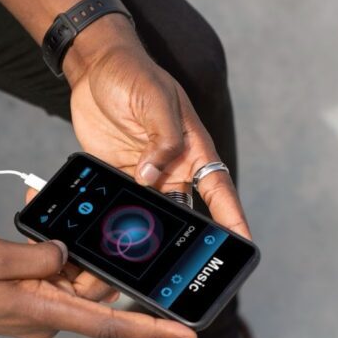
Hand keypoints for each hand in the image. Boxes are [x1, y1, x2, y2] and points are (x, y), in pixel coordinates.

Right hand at [0, 230, 195, 337]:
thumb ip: (37, 255)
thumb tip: (67, 253)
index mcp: (41, 310)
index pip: (108, 323)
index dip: (151, 329)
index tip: (187, 335)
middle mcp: (43, 317)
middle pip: (92, 291)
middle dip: (101, 258)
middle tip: (108, 223)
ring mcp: (31, 311)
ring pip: (69, 280)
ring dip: (70, 252)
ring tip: (49, 222)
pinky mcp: (20, 302)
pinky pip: (48, 278)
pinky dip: (50, 255)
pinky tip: (36, 233)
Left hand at [61, 17, 251, 240]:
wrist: (95, 66)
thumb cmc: (134, 74)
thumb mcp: (154, 101)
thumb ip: (160, 140)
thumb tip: (152, 177)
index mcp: (193, 150)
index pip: (219, 193)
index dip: (231, 220)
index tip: (243, 245)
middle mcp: (173, 168)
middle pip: (185, 214)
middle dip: (185, 242)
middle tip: (183, 272)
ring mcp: (145, 174)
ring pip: (151, 215)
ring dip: (145, 235)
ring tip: (140, 262)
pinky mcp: (118, 174)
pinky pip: (121, 203)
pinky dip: (117, 219)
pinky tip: (110, 237)